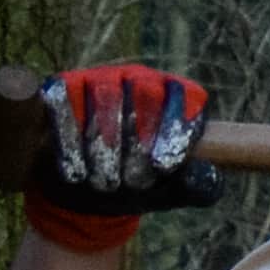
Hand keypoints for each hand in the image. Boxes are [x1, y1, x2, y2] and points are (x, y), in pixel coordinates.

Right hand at [5, 63, 222, 228]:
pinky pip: (63, 99)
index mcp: (176, 95)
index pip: (186, 97)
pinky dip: (68, 137)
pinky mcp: (61, 86)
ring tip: (106, 184)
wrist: (84, 192)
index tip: (165, 167)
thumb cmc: (137, 184)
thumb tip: (208, 173)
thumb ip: (198, 185)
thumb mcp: (171, 190)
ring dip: (103, 145)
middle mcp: (139, 78)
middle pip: (145, 94)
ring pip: (104, 97)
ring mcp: (98, 77)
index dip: (176, 130)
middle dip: (137, 145)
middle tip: (132, 183)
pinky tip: (75, 171)